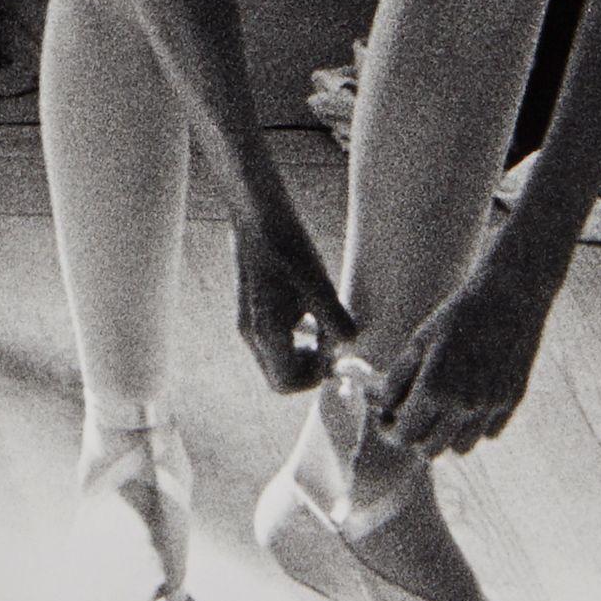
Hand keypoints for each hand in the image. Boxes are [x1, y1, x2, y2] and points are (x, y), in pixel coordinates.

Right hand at [227, 188, 354, 394]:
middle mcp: (251, 334)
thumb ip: (336, 321)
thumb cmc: (288, 248)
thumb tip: (352, 346)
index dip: (313, 379)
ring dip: (302, 355)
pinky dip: (294, 340)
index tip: (334, 358)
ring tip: (326, 330)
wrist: (257, 216)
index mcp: (265, 332)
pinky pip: (273, 342)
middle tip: (332, 348)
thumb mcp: (319, 285)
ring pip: (276, 361)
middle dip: (309, 370)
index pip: (286, 383)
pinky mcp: (251, 312)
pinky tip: (313, 316)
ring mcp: (248, 324)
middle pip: (279, 377)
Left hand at [370, 264, 553, 456]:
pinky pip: (487, 432)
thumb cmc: (456, 316)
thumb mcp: (418, 343)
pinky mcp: (512, 402)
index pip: (404, 435)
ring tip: (440, 408)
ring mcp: (491, 407)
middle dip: (415, 437)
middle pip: (430, 451)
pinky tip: (468, 398)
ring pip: (461, 448)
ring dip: (446, 435)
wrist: (509, 297)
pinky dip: (474, 425)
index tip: (387, 419)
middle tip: (410, 415)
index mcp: (434, 389)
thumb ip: (396, 380)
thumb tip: (377, 404)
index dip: (390, 431)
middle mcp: (464, 406)